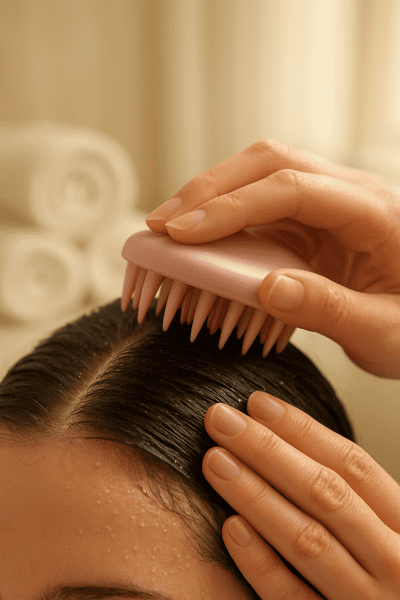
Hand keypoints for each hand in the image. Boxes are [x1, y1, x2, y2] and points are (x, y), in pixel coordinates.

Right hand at [145, 139, 399, 377]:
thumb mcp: (385, 332)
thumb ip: (330, 310)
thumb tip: (267, 288)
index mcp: (374, 212)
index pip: (290, 189)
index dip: (231, 207)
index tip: (182, 234)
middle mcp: (348, 194)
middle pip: (268, 164)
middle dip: (208, 190)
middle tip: (161, 225)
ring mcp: (327, 205)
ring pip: (258, 178)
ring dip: (209, 199)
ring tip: (167, 229)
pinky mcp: (311, 223)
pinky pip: (258, 208)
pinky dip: (223, 219)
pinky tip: (198, 237)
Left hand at [202, 391, 399, 599]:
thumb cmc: (389, 574)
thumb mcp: (389, 531)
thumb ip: (353, 499)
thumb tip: (286, 442)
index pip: (353, 465)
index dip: (302, 429)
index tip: (258, 404)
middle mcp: (394, 562)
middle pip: (325, 493)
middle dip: (267, 450)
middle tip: (221, 420)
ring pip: (307, 540)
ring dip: (256, 495)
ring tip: (216, 461)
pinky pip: (292, 599)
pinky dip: (262, 562)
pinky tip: (231, 527)